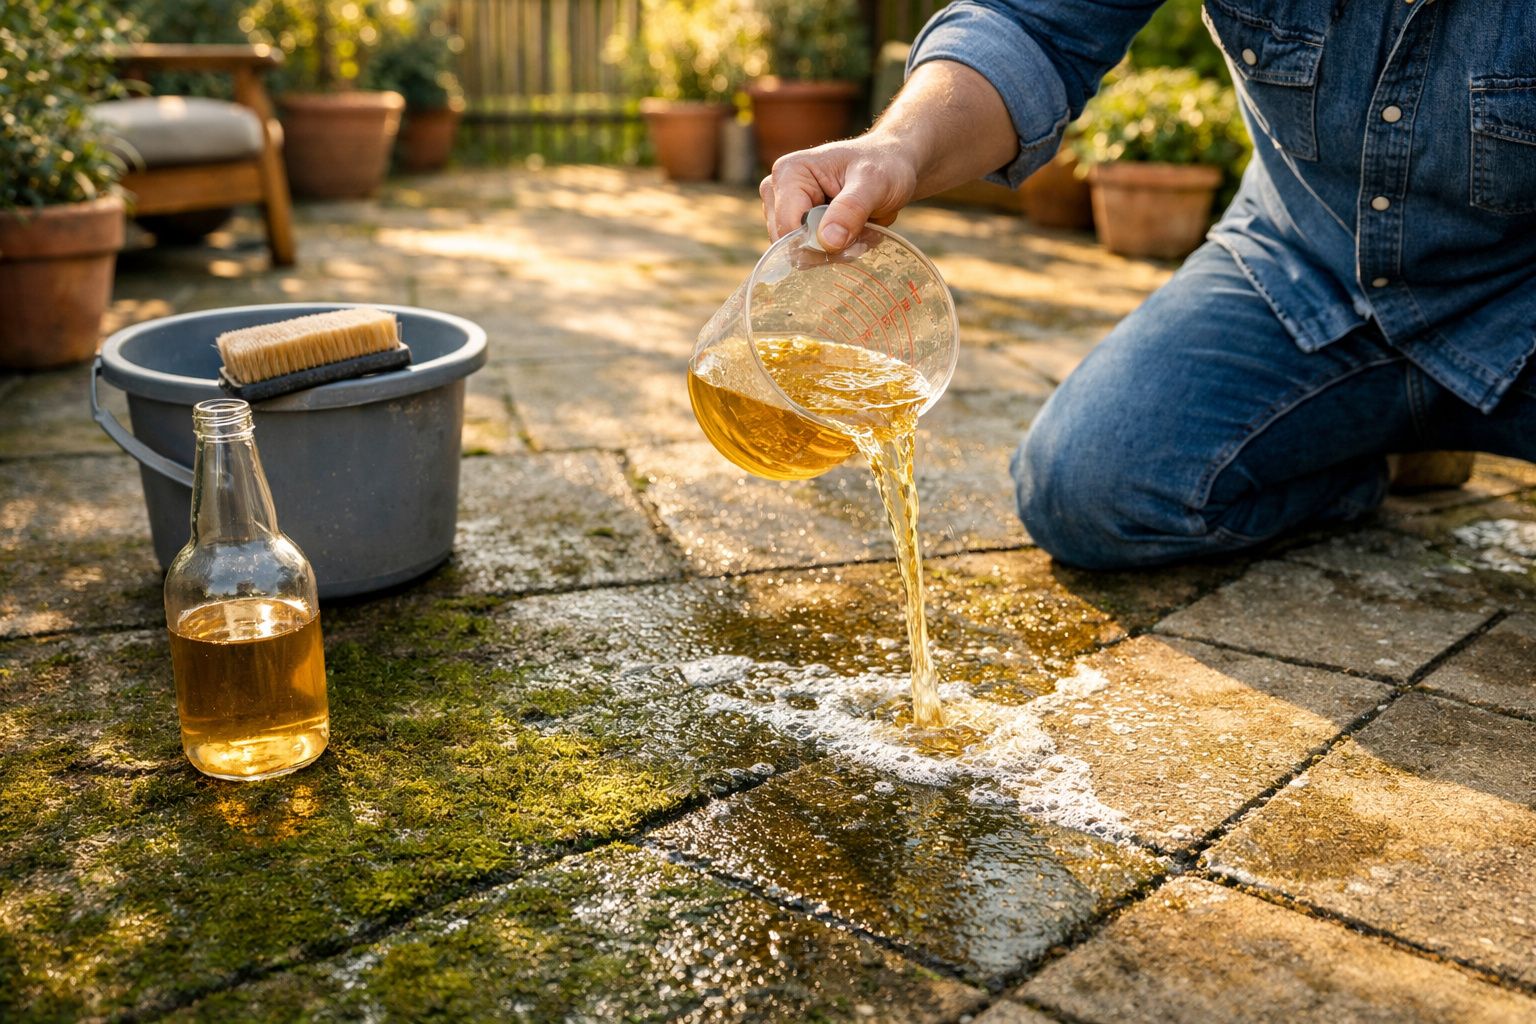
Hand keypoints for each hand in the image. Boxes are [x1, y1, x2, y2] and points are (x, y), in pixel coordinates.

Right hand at [758, 135, 919, 250]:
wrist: (892, 164)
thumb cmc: (883, 165)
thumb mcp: (874, 182)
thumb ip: (851, 208)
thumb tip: (827, 241)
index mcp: (788, 173)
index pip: (788, 227)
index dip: (818, 243)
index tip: (854, 237)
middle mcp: (778, 192)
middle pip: (790, 245)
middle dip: (828, 248)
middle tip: (861, 231)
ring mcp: (785, 211)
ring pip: (801, 254)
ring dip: (836, 251)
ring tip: (860, 229)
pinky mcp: (797, 226)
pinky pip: (810, 255)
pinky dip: (836, 252)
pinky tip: (854, 235)